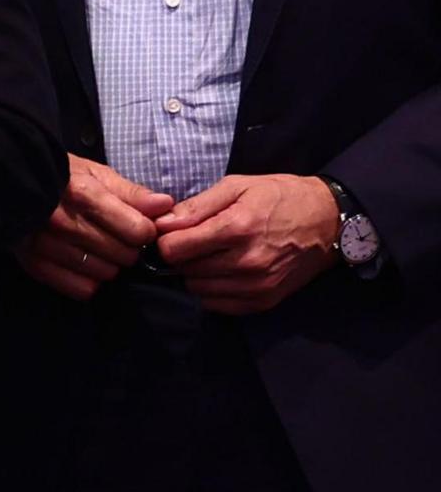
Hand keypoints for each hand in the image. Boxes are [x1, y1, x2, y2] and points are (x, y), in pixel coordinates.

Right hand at [15, 154, 174, 300]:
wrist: (7, 187)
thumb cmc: (59, 178)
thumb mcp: (95, 174)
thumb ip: (132, 192)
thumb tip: (166, 206)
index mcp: (82, 194)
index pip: (138, 231)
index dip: (145, 230)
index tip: (138, 226)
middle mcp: (62, 222)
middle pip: (124, 255)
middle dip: (128, 248)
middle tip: (116, 238)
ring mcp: (46, 246)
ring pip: (105, 274)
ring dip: (109, 265)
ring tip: (98, 250)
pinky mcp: (34, 265)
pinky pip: (81, 289)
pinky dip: (89, 281)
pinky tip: (84, 265)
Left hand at [156, 174, 343, 315]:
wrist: (329, 221)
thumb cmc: (280, 197)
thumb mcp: (237, 186)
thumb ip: (196, 206)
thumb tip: (161, 224)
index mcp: (238, 228)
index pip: (174, 250)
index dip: (165, 240)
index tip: (172, 233)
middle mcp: (247, 262)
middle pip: (184, 271)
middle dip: (181, 257)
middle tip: (193, 243)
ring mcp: (257, 285)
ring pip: (197, 290)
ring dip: (195, 275)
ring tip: (210, 256)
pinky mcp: (264, 301)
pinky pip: (217, 305)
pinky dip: (211, 291)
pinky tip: (222, 273)